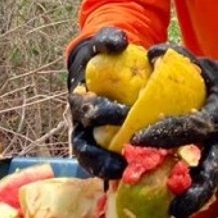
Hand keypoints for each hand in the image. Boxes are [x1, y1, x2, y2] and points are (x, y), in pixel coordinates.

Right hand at [66, 26, 130, 179]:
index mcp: (81, 99)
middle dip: (102, 156)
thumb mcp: (105, 42)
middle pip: (85, 146)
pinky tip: (135, 178)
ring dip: (107, 171)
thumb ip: (109, 39)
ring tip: (126, 178)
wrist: (107, 64)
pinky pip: (107, 163)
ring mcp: (92, 137)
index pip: (86, 112)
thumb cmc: (105, 55)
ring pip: (93, 161)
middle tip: (124, 162)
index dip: (101, 115)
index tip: (123, 114)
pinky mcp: (106, 146)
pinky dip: (117, 171)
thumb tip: (120, 42)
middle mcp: (82, 123)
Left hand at [133, 51, 217, 217]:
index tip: (136, 140)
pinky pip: (217, 181)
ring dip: (198, 198)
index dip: (164, 134)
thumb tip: (151, 53)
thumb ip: (181, 60)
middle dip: (196, 193)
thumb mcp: (211, 68)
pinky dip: (201, 191)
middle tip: (174, 209)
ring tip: (176, 213)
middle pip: (214, 173)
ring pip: (217, 183)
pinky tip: (181, 203)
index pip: (190, 128)